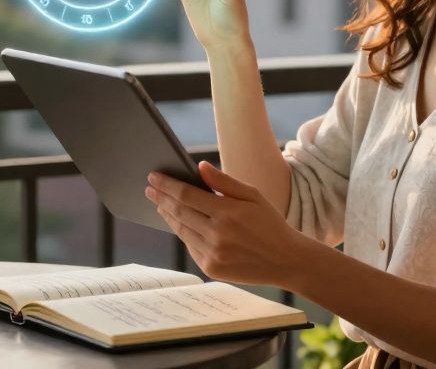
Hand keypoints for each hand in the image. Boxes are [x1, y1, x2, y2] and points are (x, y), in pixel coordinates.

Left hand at [145, 161, 309, 288]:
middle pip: (179, 212)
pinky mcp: (211, 268)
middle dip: (161, 198)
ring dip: (168, 216)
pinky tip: (179, 223)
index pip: (186, 195)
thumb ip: (224, 181)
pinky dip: (182, 233)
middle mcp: (217, 235)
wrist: (286, 260)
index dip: (167, 185)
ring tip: (160, 204)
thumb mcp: (253, 195)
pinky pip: (190, 247)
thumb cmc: (270, 223)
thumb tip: (199, 167)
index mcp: (227, 213)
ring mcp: (213, 254)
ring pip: (181, 230)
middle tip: (149, 189)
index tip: (153, 177)